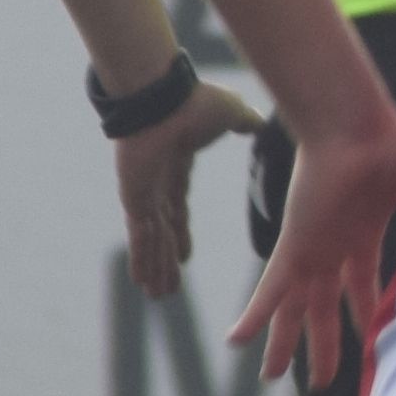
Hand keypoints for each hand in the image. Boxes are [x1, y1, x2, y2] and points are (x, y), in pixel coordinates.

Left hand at [107, 79, 252, 305]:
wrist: (164, 98)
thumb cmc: (195, 101)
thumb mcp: (232, 114)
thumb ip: (244, 122)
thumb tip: (259, 122)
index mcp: (177, 167)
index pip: (178, 210)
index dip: (181, 236)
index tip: (184, 257)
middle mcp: (158, 185)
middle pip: (164, 234)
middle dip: (166, 262)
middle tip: (167, 289)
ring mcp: (145, 193)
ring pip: (153, 243)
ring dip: (156, 269)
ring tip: (157, 297)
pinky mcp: (136, 199)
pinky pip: (141, 238)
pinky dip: (142, 260)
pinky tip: (142, 282)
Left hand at [232, 105, 395, 389]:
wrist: (358, 124)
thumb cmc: (395, 143)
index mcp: (363, 229)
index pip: (361, 281)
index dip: (365, 309)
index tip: (368, 333)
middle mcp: (334, 245)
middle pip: (325, 307)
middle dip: (323, 343)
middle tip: (320, 379)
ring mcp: (312, 247)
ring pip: (296, 309)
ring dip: (285, 345)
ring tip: (272, 379)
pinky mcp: (295, 246)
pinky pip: (272, 290)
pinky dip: (255, 316)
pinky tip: (236, 342)